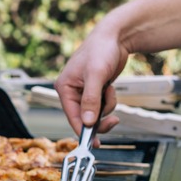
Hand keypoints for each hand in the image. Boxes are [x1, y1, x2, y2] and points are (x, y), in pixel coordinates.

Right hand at [53, 26, 128, 140]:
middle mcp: (72, 91)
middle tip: (114, 122)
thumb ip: (90, 100)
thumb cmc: (101, 50)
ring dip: (107, 106)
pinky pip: (102, 105)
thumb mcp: (95, 75)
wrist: (116, 37)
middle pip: (83, 117)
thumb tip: (87, 122)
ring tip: (110, 89)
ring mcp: (84, 92)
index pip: (72, 115)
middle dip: (99, 119)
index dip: (83, 130)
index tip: (94, 143)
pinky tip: (110, 87)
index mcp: (65, 87)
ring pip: (95, 112)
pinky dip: (109, 99)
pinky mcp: (95, 91)